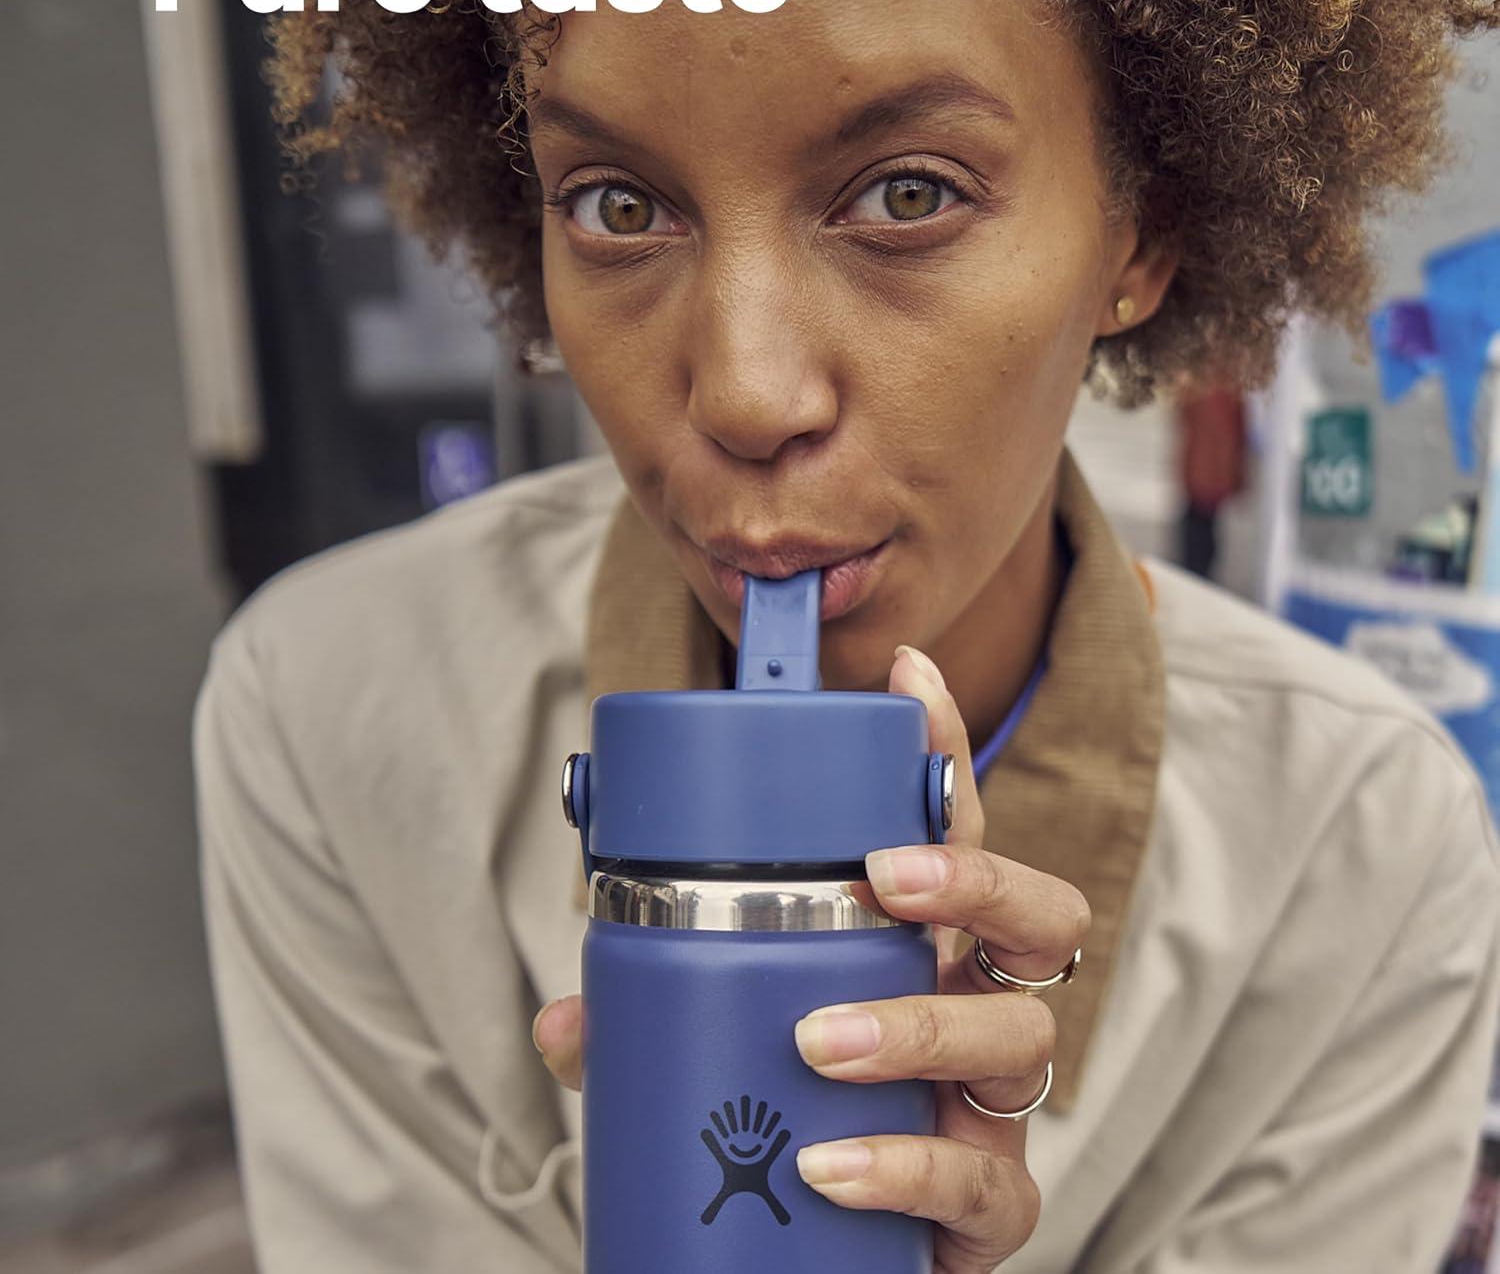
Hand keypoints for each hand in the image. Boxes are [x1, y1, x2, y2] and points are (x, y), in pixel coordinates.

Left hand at [531, 644, 1088, 1272]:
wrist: (811, 1260)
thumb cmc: (784, 1115)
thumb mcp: (712, 1042)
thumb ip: (643, 1020)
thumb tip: (564, 1018)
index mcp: (919, 947)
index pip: (954, 830)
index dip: (943, 752)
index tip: (904, 678)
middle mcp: (974, 1007)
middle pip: (1040, 915)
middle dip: (976, 876)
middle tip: (885, 875)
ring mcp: (991, 1106)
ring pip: (1019, 1037)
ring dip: (918, 1026)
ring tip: (819, 1039)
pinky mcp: (989, 1206)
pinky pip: (990, 1185)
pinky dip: (910, 1169)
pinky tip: (835, 1166)